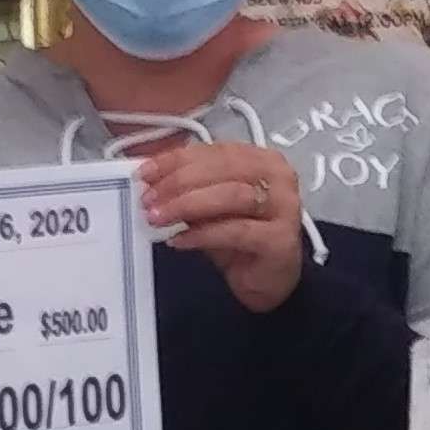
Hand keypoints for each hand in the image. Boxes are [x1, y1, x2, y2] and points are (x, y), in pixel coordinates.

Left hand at [139, 144, 305, 313]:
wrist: (268, 279)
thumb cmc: (242, 238)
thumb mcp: (211, 205)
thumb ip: (189, 187)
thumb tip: (151, 178)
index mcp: (261, 159)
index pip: (213, 150)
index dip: (175, 160)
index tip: (146, 172)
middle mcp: (278, 178)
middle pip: (222, 168)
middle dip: (178, 182)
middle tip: (150, 199)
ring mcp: (283, 207)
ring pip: (230, 195)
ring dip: (187, 205)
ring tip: (159, 218)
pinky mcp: (280, 239)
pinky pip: (235, 231)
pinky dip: (202, 234)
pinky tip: (180, 240)